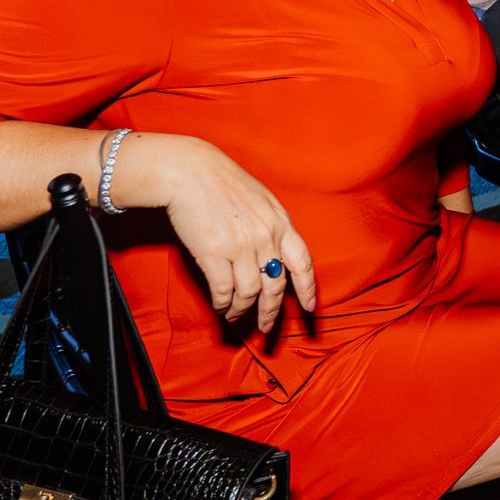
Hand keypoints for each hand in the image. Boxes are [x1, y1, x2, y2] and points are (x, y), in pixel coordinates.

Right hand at [130, 134, 317, 332]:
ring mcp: (240, 246)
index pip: (303, 262)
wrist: (190, 172)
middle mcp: (265, 236)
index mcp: (280, 222)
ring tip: (236, 315)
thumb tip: (274, 256)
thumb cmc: (222, 183)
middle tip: (267, 327)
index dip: (307, 289)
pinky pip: (224, 290)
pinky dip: (224, 303)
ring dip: (243, 309)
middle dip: (272, 311)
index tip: (309, 309)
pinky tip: (221, 306)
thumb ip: (271, 226)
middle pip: (276, 285)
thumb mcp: (260, 199)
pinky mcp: (214, 253)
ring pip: (249, 292)